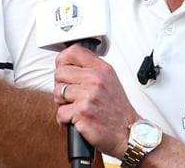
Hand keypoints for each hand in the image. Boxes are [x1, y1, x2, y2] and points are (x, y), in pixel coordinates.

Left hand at [54, 44, 136, 158]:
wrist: (127, 133)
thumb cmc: (118, 110)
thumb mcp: (109, 81)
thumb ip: (91, 70)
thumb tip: (69, 64)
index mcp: (102, 69)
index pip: (74, 51)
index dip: (63, 60)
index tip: (63, 68)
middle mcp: (95, 80)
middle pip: (60, 73)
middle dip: (61, 85)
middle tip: (71, 94)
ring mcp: (88, 95)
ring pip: (56, 92)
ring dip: (62, 103)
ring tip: (75, 107)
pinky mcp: (82, 112)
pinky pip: (60, 112)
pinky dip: (64, 119)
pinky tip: (75, 118)